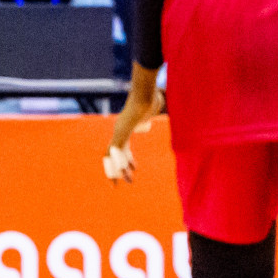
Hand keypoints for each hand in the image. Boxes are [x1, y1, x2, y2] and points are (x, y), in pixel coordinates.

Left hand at [106, 65, 163, 182]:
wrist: (145, 96)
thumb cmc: (152, 98)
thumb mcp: (155, 106)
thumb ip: (156, 109)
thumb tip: (162, 104)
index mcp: (128, 127)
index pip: (125, 147)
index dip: (128, 159)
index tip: (134, 168)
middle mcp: (120, 131)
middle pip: (118, 154)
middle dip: (123, 167)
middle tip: (129, 179)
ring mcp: (118, 133)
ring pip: (115, 156)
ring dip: (120, 170)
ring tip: (128, 182)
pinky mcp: (119, 135)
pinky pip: (116, 154)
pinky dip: (118, 165)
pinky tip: (122, 175)